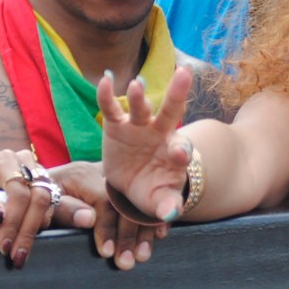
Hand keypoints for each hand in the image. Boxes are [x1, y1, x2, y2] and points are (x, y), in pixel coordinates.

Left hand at [0, 149, 93, 268]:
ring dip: (34, 231)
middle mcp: (26, 162)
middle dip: (26, 230)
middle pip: (38, 197)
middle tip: (16, 254)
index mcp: (4, 161)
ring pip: (48, 203)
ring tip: (20, 253)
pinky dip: (39, 227)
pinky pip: (52, 208)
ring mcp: (40, 172)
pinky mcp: (48, 184)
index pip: (18, 191)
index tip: (4, 244)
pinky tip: (25, 241)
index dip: (13, 220)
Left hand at [49, 161, 168, 270]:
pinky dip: (154, 219)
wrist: (43, 182)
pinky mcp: (127, 188)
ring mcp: (118, 179)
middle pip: (125, 202)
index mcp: (82, 175)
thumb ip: (64, 210)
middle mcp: (103, 173)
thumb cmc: (41, 197)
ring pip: (138, 203)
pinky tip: (160, 235)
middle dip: (129, 234)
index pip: (104, 200)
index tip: (106, 252)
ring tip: (142, 256)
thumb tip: (88, 220)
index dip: (107, 227)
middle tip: (128, 262)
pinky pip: (146, 201)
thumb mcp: (45, 203)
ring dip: (143, 231)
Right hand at [97, 66, 193, 223]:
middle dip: (177, 94)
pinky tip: (104, 81)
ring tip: (137, 85)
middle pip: (171, 112)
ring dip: (139, 98)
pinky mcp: (117, 125)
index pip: (182, 149)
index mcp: (175, 153)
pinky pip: (111, 108)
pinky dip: (107, 95)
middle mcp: (160, 133)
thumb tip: (171, 214)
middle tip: (184, 74)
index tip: (179, 154)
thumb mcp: (159, 201)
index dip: (181, 151)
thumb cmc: (152, 190)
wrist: (132, 184)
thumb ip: (167, 206)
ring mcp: (139, 126)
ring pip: (141, 108)